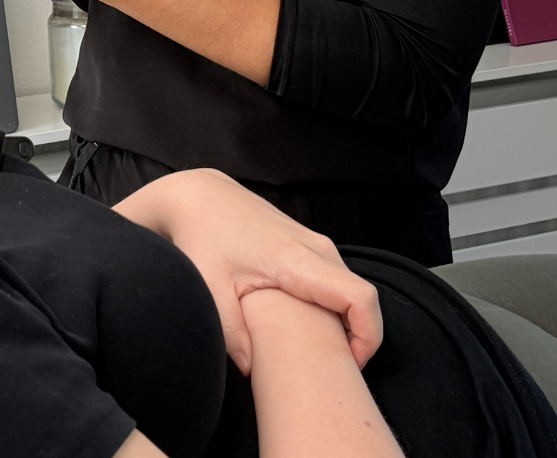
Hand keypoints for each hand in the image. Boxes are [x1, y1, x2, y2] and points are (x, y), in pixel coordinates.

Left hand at [114, 169, 381, 375]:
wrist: (199, 196)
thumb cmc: (203, 237)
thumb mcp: (210, 287)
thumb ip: (233, 332)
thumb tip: (252, 371)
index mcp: (296, 259)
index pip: (360, 298)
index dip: (367, 338)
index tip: (349, 364)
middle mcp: (315, 247)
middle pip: (362, 299)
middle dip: (358, 338)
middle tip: (330, 365)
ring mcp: (314, 242)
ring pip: (350, 289)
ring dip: (345, 322)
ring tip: (315, 348)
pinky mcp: (308, 243)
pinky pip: (337, 280)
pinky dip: (333, 306)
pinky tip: (304, 323)